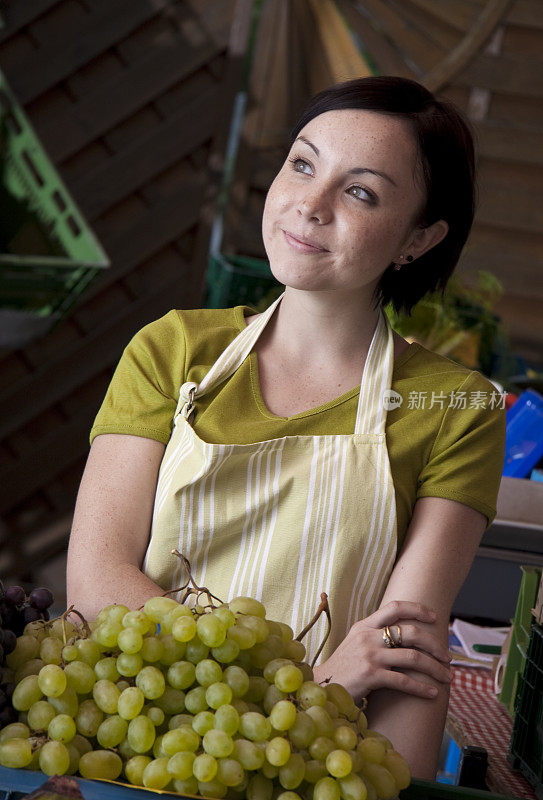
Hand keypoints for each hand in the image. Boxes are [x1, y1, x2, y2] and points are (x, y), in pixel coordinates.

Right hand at [313, 601, 451, 702]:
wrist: (322, 686)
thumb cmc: (344, 667)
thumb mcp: (356, 643)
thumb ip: (375, 635)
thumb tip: (404, 633)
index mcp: (365, 626)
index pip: (395, 607)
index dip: (418, 609)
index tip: (435, 618)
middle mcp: (368, 637)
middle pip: (410, 632)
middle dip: (434, 644)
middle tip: (447, 656)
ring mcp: (370, 655)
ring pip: (412, 657)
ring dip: (435, 668)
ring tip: (447, 677)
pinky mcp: (371, 676)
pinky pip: (404, 681)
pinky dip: (422, 688)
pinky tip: (432, 693)